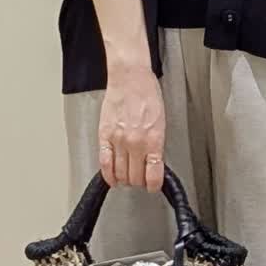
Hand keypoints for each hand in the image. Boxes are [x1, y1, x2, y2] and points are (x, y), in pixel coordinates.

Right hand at [98, 65, 165, 192]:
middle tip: (139, 180)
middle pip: (136, 176)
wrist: (130, 78)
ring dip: (125, 179)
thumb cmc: (147, 94)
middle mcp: (136, 143)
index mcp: (154, 140)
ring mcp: (119, 140)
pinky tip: (112, 178)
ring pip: (120, 173)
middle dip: (139, 182)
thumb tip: (154, 162)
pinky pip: (104, 162)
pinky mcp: (104, 136)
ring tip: (127, 178)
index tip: (153, 186)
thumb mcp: (161, 121)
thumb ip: (156, 144)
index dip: (153, 185)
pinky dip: (108, 174)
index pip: (154, 174)